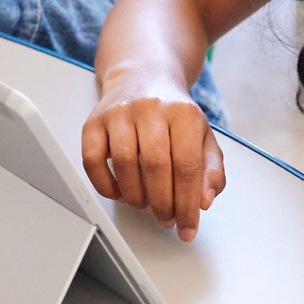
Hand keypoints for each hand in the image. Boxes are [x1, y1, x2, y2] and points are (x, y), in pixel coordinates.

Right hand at [80, 74, 224, 241]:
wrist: (144, 75)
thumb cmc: (174, 113)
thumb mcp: (203, 135)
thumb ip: (211, 170)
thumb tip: (203, 201)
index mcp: (183, 113)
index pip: (187, 166)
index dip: (188, 204)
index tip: (187, 228)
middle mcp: (151, 108)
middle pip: (156, 166)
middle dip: (163, 204)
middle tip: (166, 219)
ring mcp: (119, 112)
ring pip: (124, 164)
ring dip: (135, 197)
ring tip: (145, 205)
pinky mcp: (94, 121)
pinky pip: (92, 160)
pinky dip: (105, 185)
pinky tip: (119, 193)